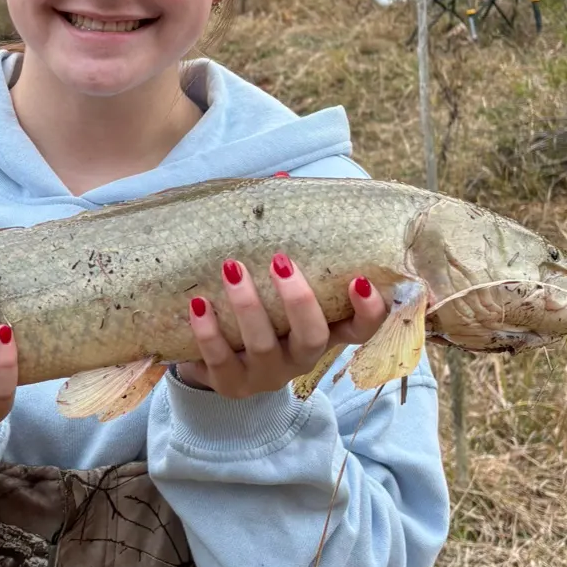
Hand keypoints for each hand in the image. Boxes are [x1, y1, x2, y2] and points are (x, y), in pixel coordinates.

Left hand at [175, 255, 387, 398]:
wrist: (218, 362)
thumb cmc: (260, 309)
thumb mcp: (276, 281)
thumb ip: (285, 236)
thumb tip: (280, 181)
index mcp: (322, 331)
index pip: (360, 329)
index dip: (369, 310)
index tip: (361, 279)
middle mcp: (300, 358)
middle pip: (313, 337)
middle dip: (299, 300)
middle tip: (281, 260)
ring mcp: (266, 374)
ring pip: (263, 346)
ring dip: (247, 305)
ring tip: (231, 267)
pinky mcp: (230, 385)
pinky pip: (219, 362)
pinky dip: (208, 332)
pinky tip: (197, 303)